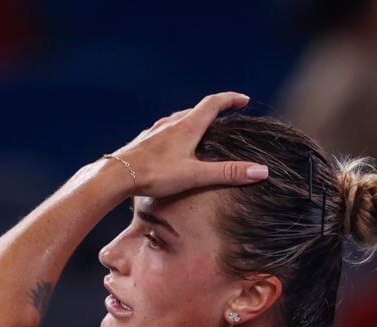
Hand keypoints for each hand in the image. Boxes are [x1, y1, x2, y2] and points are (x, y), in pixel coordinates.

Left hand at [108, 92, 268, 196]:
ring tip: (200, 127)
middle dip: (213, 110)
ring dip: (192, 120)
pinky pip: (161, 131)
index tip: (243, 99)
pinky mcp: (142, 142)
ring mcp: (153, 132)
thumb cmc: (155, 175)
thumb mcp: (196, 175)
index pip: (213, 103)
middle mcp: (169, 124)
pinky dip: (173, 132)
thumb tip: (262, 171)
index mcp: (186, 127)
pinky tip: (169, 145)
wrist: (115, 176)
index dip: (230, 99)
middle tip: (225, 113)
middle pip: (195, 110)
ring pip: (177, 120)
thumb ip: (228, 173)